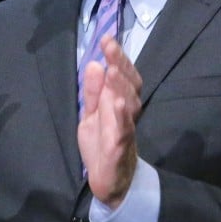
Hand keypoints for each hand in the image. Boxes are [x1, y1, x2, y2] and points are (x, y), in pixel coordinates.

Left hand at [77, 36, 143, 207]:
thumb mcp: (91, 114)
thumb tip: (93, 64)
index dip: (118, 58)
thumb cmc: (102, 145)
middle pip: (129, 86)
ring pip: (128, 106)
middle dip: (121, 65)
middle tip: (110, 46)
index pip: (123, 77)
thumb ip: (92, 92)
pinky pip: (123, 132)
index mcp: (119, 103)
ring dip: (121, 87)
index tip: (107, 39)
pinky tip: (118, 104)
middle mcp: (127, 114)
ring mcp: (125, 130)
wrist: (110, 182)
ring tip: (113, 70)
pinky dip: (121, 118)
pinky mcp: (120, 149)